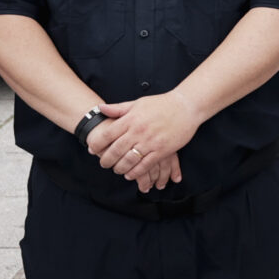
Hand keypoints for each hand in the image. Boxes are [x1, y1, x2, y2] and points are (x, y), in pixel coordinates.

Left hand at [87, 95, 202, 191]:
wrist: (186, 106)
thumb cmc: (161, 104)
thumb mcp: (138, 103)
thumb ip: (118, 108)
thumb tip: (100, 108)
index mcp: (131, 119)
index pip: (108, 134)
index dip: (97, 144)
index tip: (92, 149)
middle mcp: (138, 131)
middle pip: (116, 150)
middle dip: (106, 160)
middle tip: (102, 164)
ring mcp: (150, 142)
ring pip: (129, 160)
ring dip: (120, 168)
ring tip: (116, 170)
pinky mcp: (162, 150)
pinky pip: (145, 165)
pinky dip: (136, 172)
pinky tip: (130, 174)